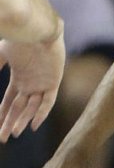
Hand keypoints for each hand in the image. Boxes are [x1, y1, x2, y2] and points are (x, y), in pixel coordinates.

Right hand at [0, 21, 65, 141]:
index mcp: (19, 78)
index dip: (2, 114)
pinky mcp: (53, 81)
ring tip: (13, 133)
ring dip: (23, 120)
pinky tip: (33, 125)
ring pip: (32, 107)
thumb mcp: (1, 53)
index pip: (9, 101)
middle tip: (3, 139)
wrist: (36, 29)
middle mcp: (31, 83)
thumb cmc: (19, 38)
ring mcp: (42, 83)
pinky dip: (41, 113)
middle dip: (10, 123)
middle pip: (19, 108)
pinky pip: (48, 101)